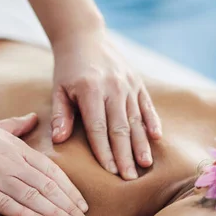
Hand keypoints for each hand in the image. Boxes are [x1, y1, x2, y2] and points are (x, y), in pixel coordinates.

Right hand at [0, 101, 91, 215]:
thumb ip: (18, 126)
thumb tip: (33, 117)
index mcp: (19, 150)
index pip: (53, 172)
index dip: (71, 190)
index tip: (85, 206)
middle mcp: (12, 163)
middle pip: (48, 187)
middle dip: (70, 207)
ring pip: (33, 196)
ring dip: (55, 213)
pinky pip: (5, 203)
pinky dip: (24, 213)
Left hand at [51, 29, 161, 179]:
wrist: (84, 36)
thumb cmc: (68, 69)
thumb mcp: (58, 89)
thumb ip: (62, 114)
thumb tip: (59, 140)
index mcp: (90, 90)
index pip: (98, 128)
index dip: (105, 152)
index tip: (110, 173)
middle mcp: (113, 87)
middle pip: (120, 128)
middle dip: (125, 156)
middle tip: (130, 178)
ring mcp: (128, 84)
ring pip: (136, 119)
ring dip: (141, 144)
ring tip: (145, 165)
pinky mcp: (138, 82)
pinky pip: (147, 105)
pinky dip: (152, 121)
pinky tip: (157, 138)